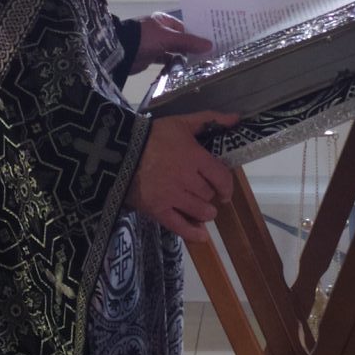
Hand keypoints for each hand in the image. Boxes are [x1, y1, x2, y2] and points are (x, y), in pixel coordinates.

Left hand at [130, 13, 212, 72]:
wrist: (119, 52)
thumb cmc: (144, 38)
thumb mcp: (168, 38)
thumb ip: (188, 42)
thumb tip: (210, 45)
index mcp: (165, 21)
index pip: (186, 28)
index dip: (198, 36)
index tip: (212, 44)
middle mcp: (161, 31)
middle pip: (181, 40)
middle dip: (192, 48)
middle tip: (210, 57)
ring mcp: (156, 44)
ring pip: (174, 51)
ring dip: (184, 58)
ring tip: (200, 66)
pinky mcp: (151, 57)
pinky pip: (166, 61)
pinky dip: (173, 65)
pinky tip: (184, 71)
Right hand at [130, 113, 236, 243]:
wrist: (117, 150)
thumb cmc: (151, 135)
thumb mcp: (180, 122)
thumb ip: (209, 119)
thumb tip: (236, 118)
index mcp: (195, 158)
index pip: (221, 177)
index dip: (227, 186)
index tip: (224, 190)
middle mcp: (187, 179)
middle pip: (209, 194)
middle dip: (209, 195)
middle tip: (203, 194)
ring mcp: (172, 197)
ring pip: (200, 211)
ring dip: (205, 212)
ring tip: (202, 211)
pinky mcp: (157, 210)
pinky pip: (180, 226)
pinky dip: (193, 233)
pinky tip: (202, 235)